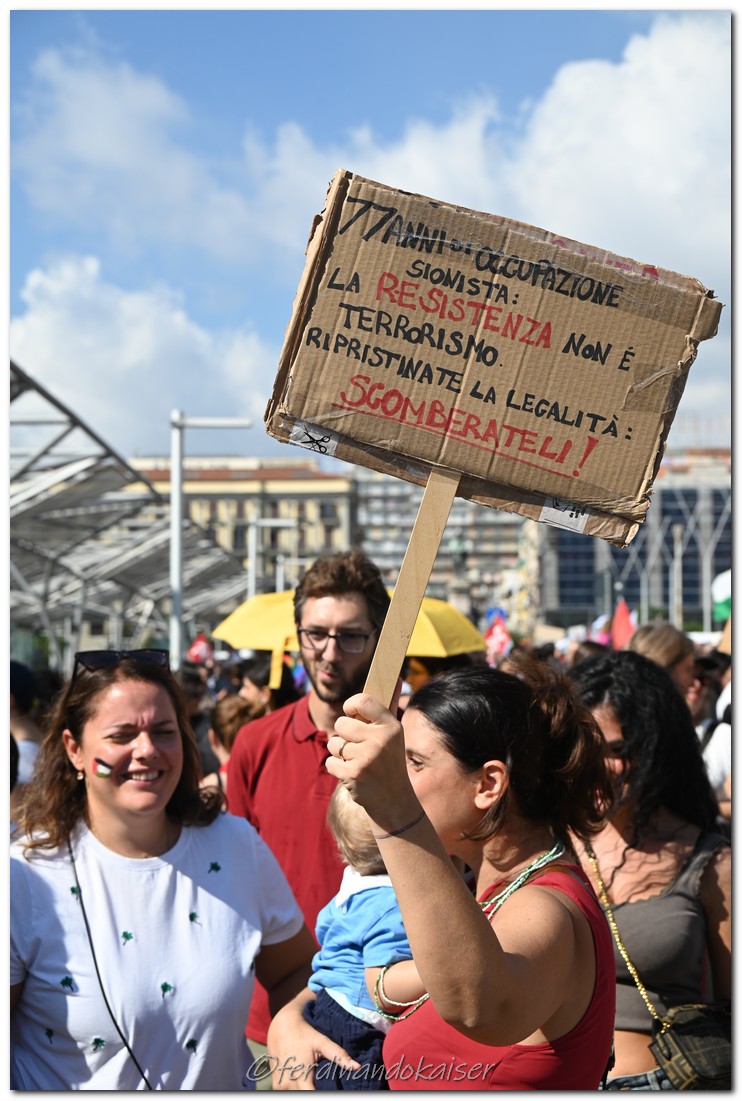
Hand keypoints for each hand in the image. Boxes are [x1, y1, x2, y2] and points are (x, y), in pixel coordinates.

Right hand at [267, 991, 359, 1090]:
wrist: (281, 1025)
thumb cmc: (304, 1033)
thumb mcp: (321, 1042)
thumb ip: (338, 1055)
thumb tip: (357, 1067)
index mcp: (301, 1077)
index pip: (312, 1097)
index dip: (323, 1096)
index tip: (331, 1090)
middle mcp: (288, 1084)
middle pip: (303, 1098)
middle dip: (314, 1093)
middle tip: (325, 1086)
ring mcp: (280, 1085)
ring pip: (293, 1096)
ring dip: (304, 1091)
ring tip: (315, 1083)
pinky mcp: (276, 1084)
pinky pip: (286, 1093)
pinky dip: (296, 1090)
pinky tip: (305, 1083)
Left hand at [326, 681, 421, 832]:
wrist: (394, 801)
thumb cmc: (390, 762)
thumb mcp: (394, 734)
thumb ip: (388, 707)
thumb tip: (397, 675)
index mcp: (390, 726)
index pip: (363, 700)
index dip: (351, 705)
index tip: (351, 712)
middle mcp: (379, 740)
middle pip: (341, 723)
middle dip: (344, 734)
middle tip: (357, 745)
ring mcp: (366, 758)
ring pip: (334, 743)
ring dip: (340, 753)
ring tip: (357, 761)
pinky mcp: (353, 774)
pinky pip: (330, 761)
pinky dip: (337, 768)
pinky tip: (352, 773)